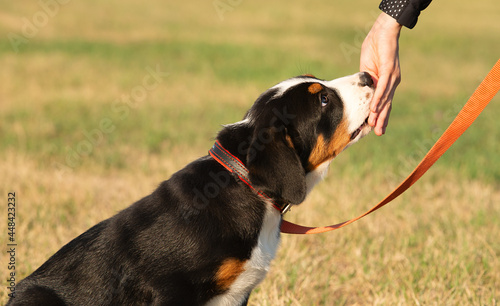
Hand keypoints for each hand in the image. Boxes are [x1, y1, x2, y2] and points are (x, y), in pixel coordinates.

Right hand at [360, 12, 402, 135]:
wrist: (383, 30)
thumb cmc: (375, 47)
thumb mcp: (367, 68)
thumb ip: (367, 81)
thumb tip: (363, 92)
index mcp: (387, 82)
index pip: (384, 101)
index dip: (380, 114)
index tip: (374, 127)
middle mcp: (392, 81)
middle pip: (387, 104)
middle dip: (382, 119)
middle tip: (379, 133)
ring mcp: (392, 76)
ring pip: (385, 99)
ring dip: (378, 113)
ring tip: (373, 125)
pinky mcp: (388, 69)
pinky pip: (382, 88)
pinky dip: (378, 99)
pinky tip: (374, 109)